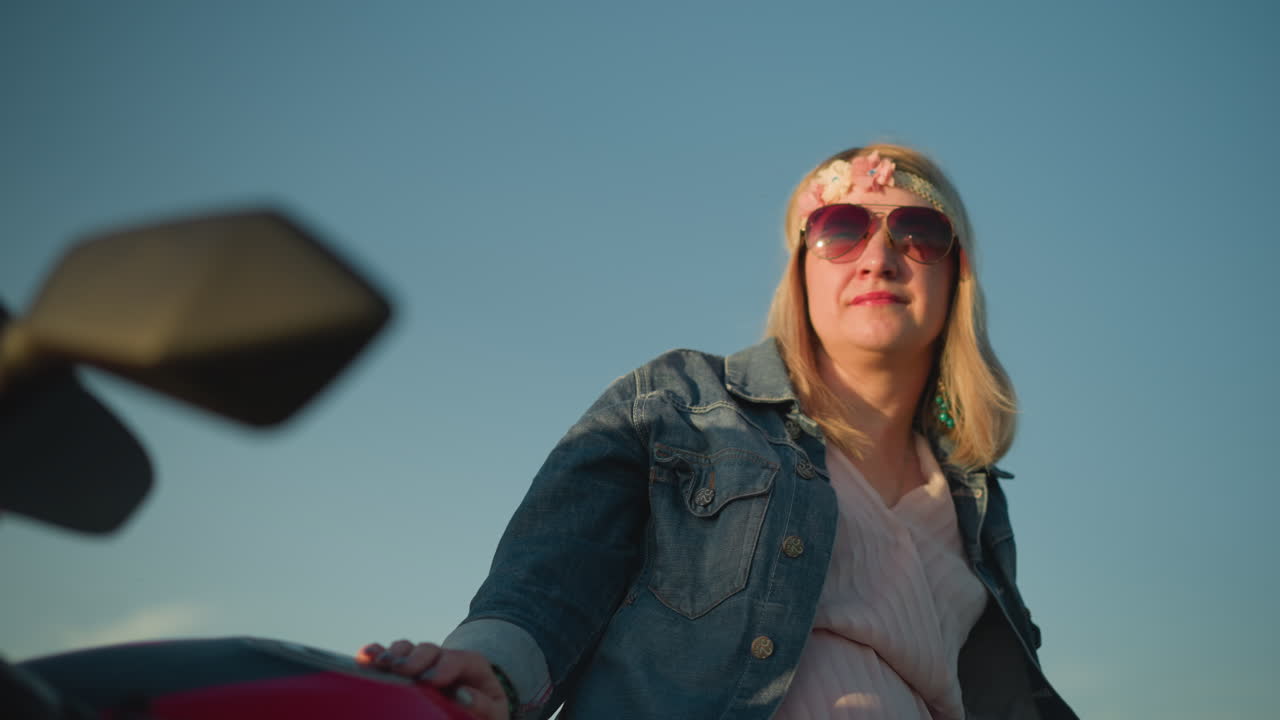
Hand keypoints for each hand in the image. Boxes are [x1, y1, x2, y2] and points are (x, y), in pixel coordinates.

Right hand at [356, 640, 510, 719]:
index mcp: (472, 666)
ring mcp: (423, 662)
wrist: (474, 713)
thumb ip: (484, 705)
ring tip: (381, 663)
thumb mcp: (493, 712)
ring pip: (407, 648)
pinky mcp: (404, 670)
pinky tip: (365, 656)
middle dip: (415, 659)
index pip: (459, 659)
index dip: (444, 667)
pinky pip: (388, 656)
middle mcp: (445, 658)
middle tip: (403, 670)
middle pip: (430, 650)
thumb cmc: (484, 714)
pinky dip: (376, 653)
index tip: (431, 680)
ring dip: (393, 655)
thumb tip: (463, 696)